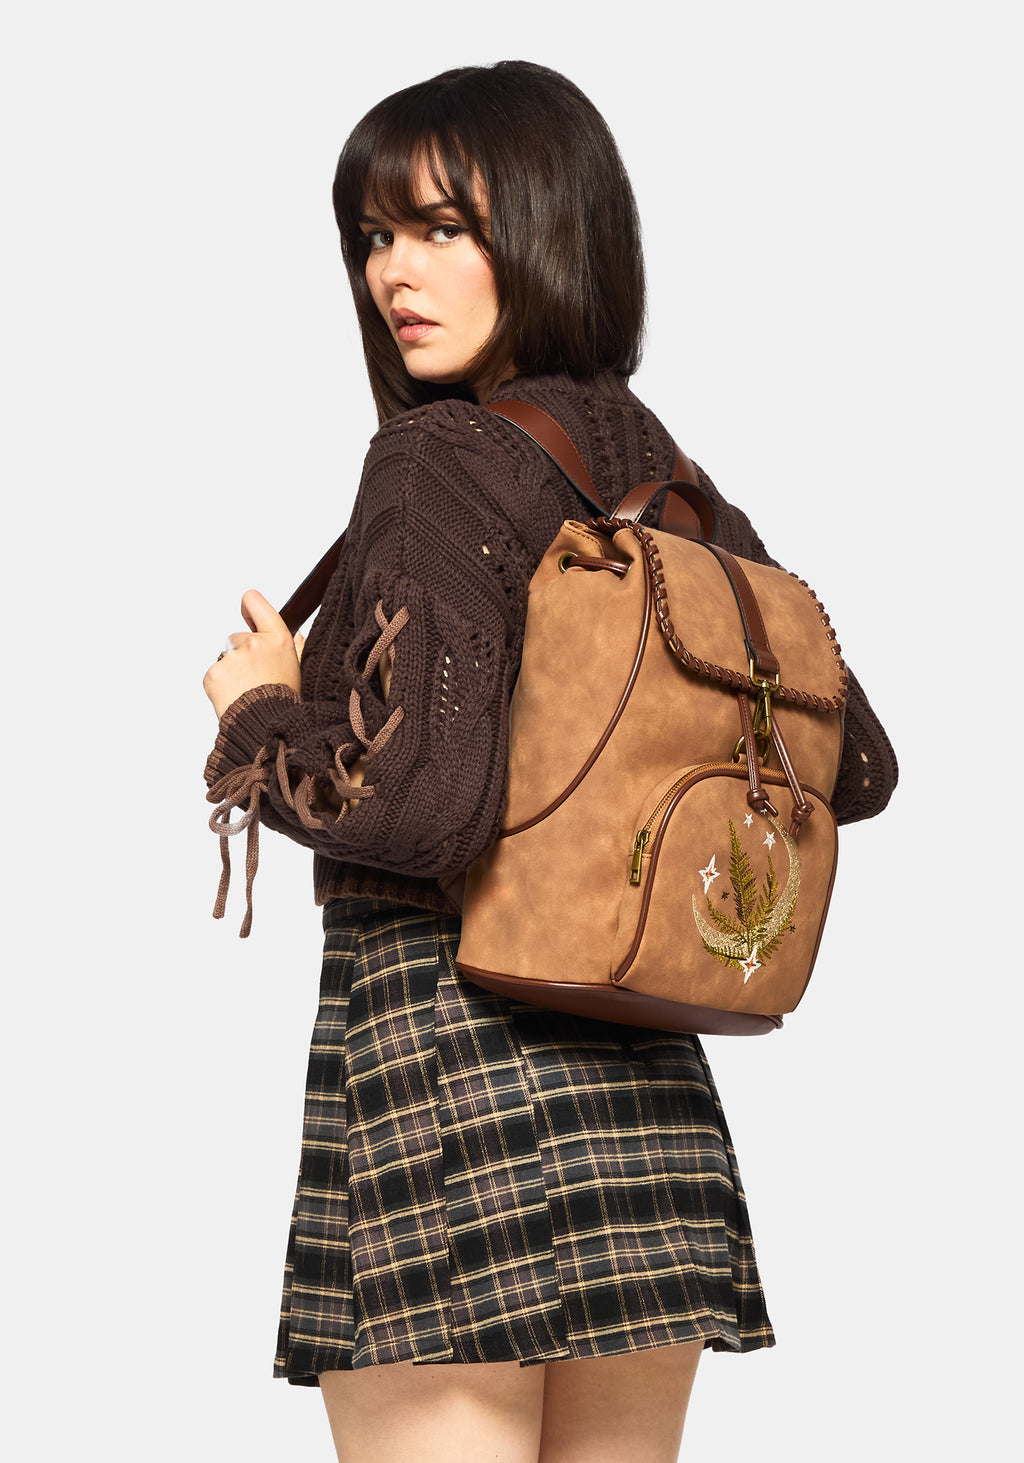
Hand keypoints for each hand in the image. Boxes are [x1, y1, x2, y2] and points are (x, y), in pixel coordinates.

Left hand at [203, 589, 303, 719]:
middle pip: (237, 637)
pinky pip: (214, 674)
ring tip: (246, 692)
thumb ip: (298, 650)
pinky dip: (219, 685)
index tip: (246, 613)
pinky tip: (234, 697)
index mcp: (278, 639)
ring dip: (231, 672)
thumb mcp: (298, 672)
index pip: (255, 603)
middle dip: (241, 654)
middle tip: (255, 678)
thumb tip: (299, 636)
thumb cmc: (285, 703)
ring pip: (225, 659)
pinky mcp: (214, 673)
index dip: (249, 607)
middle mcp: (255, 643)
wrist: (268, 729)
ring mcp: (233, 658)